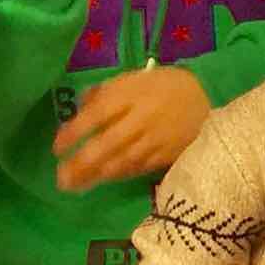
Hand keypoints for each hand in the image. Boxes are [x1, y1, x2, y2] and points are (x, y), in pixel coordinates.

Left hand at [54, 66, 209, 190]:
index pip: (95, 115)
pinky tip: (104, 180)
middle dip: (81, 164)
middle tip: (60, 179)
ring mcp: (154, 140)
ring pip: (121, 162)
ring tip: (75, 186)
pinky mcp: (166, 155)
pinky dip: (118, 175)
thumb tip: (80, 104)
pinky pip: (137, 168)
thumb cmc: (163, 86)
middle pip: (106, 145)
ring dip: (96, 176)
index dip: (74, 133)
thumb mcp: (133, 78)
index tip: (56, 148)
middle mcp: (140, 119)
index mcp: (129, 95)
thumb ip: (105, 91)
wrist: (208, 96)